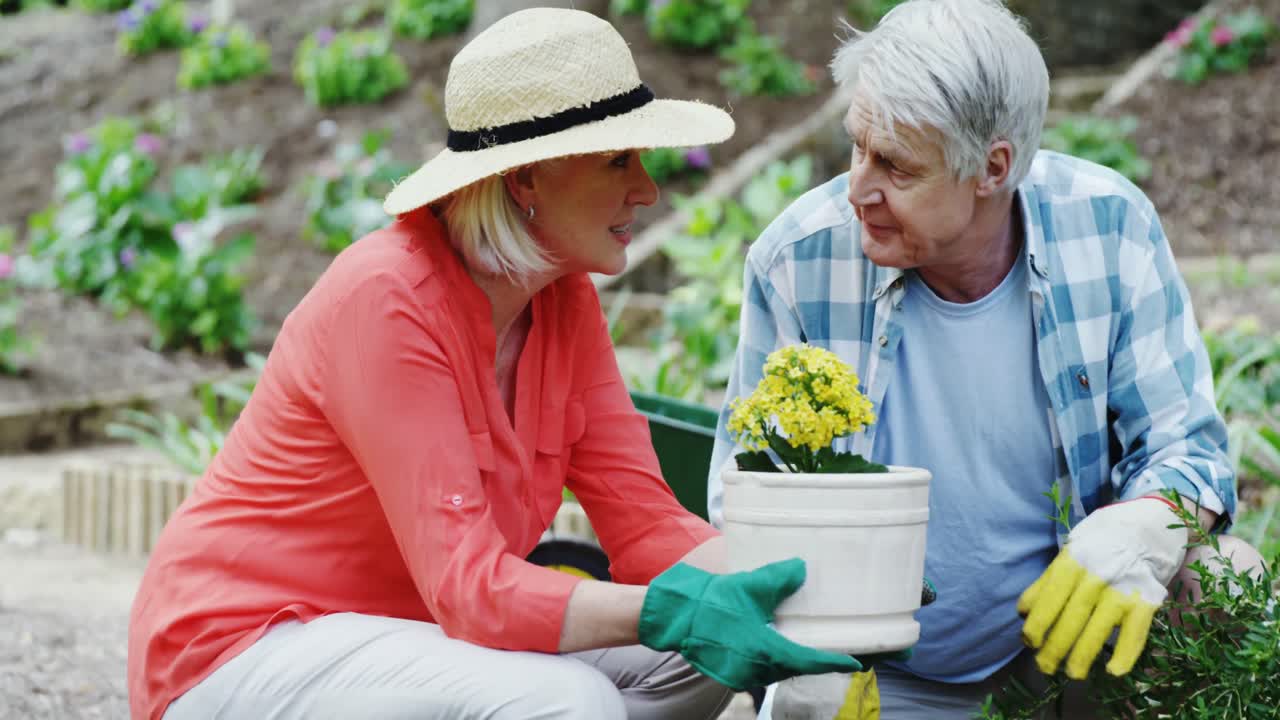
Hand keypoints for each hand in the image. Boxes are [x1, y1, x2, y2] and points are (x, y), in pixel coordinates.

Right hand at [639, 558, 861, 689]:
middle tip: (829, 649)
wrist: (674, 616)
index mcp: (766, 649)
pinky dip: (768, 660)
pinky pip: (757, 670)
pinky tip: (768, 645)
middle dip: (811, 659)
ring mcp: (740, 674)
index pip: (809, 661)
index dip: (834, 662)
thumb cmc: (711, 602)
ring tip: (799, 643)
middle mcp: (756, 668)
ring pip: (775, 670)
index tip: (855, 663)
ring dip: (788, 659)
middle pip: (794, 668)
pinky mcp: (728, 673)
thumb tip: (801, 569)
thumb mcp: (749, 586)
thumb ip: (779, 579)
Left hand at [1018, 497, 1187, 678]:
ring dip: (1082, 656)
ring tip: (1072, 674)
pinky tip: (1114, 671)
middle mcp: (1095, 576)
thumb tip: (1023, 610)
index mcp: (1072, 561)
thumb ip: (1048, 579)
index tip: (1029, 642)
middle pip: (1071, 619)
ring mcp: (1123, 589)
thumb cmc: (1101, 540)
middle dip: (1054, 648)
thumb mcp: (1070, 550)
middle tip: (1044, 667)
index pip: (1049, 599)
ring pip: (1098, 629)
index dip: (1037, 624)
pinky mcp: (1147, 600)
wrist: (1149, 524)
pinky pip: (1136, 632)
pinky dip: (1126, 654)